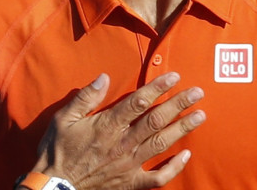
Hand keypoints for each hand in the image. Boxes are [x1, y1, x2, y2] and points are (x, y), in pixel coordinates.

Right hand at [30, 72, 204, 189]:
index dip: (157, 88)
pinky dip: (174, 168)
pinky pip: (158, 177)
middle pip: (156, 120)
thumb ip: (85, 98)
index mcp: (107, 126)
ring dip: (183, 129)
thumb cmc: (57, 150)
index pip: (137, 102)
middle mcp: (122, 143)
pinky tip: (187, 156)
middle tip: (198, 93)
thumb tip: (104, 77)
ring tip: (201, 116)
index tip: (174, 77)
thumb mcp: (63, 119)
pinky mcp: (130, 182)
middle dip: (179, 104)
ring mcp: (129, 164)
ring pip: (161, 144)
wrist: (55, 187)